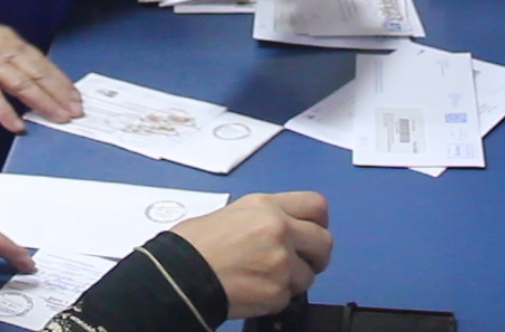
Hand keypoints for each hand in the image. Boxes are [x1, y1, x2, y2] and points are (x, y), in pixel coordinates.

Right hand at [0, 3, 82, 133]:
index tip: (75, 95)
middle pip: (38, 74)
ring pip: (22, 84)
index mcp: (10, 41)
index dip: (60, 80)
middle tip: (76, 110)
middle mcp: (4, 50)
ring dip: (43, 102)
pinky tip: (18, 126)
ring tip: (59, 117)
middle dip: (60, 93)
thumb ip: (7, 57)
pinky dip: (6, 112)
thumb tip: (25, 78)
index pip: (42, 63)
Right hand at [169, 192, 333, 318]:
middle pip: (324, 242)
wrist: (180, 275)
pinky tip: (253, 290)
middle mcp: (280, 230)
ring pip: (309, 275)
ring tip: (264, 278)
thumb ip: (265, 218)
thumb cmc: (194, 245)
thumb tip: (285, 230)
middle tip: (299, 263)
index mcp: (267, 206)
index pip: (317, 206)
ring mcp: (281, 262)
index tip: (311, 232)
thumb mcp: (232, 213)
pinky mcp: (277, 292)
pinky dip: (275, 297)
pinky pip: (289, 297)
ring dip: (293, 280)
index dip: (318, 222)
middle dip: (314, 256)